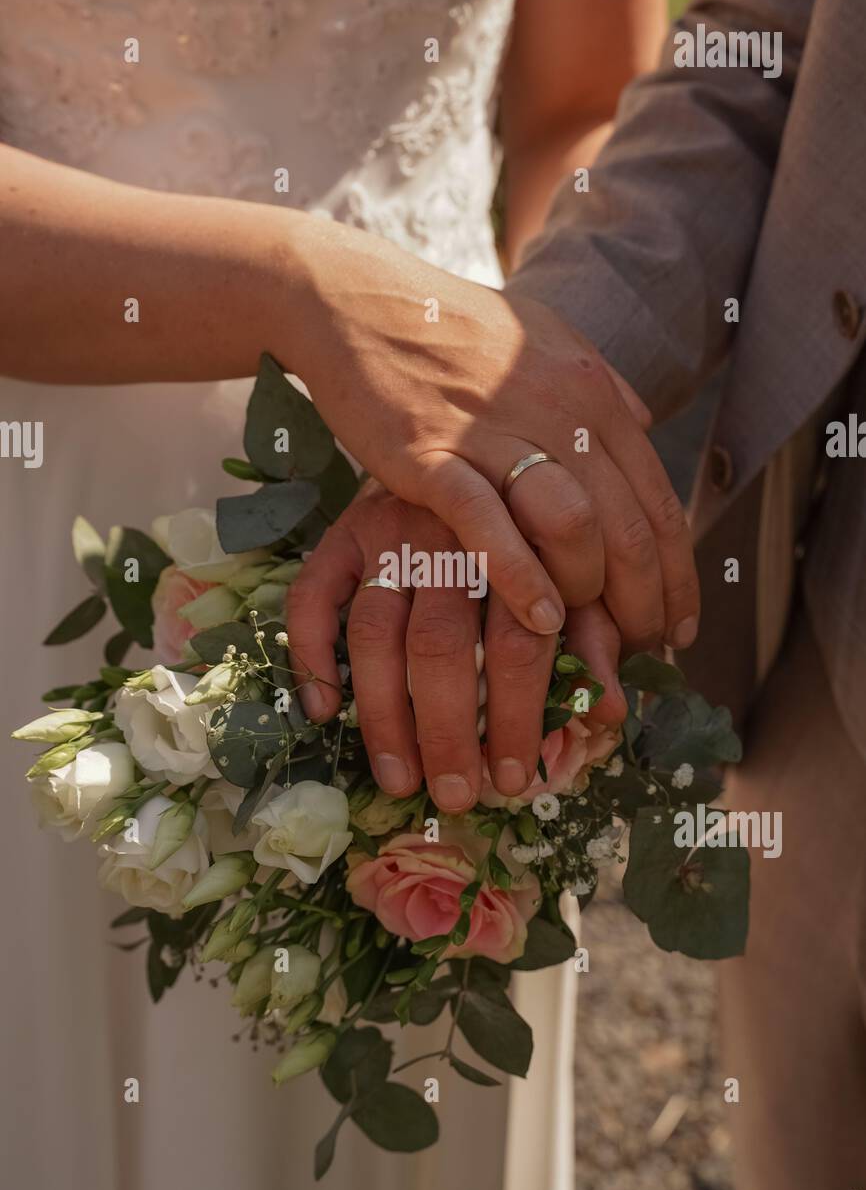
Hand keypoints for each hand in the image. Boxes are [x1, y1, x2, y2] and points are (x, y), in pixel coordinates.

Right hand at [284, 482, 626, 813]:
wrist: (456, 392)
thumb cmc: (534, 498)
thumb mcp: (576, 552)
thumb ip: (595, 629)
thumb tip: (610, 713)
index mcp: (520, 534)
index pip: (522, 636)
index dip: (523, 712)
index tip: (522, 776)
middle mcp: (451, 533)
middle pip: (443, 645)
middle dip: (452, 731)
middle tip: (460, 797)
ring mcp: (389, 530)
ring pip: (376, 633)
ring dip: (386, 716)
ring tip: (400, 781)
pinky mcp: (342, 530)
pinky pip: (313, 595)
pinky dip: (313, 654)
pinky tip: (325, 713)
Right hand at [287, 219, 698, 651]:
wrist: (358, 302)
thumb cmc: (451, 329)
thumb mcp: (542, 341)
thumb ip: (597, 386)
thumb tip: (642, 425)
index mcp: (590, 394)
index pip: (656, 499)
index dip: (677, 574)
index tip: (679, 627)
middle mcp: (557, 412)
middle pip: (626, 524)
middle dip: (644, 601)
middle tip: (640, 650)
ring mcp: (493, 433)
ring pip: (573, 525)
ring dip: (588, 593)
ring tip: (586, 638)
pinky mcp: (430, 455)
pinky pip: (487, 522)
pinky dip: (519, 575)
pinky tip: (537, 619)